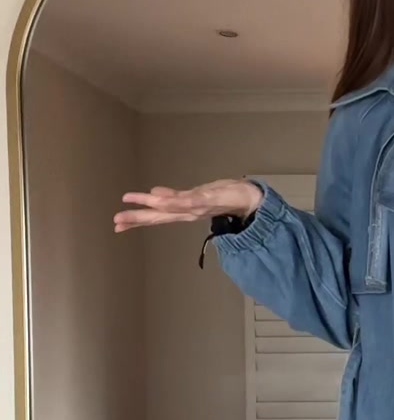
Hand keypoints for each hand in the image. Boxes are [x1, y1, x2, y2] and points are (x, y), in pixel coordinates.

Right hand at [113, 179, 262, 233]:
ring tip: (131, 205)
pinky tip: (158, 198)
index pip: (157, 216)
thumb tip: (153, 194)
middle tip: (116, 222)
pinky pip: (187, 199)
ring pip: (169, 208)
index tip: (118, 225)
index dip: (137, 220)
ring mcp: (197, 206)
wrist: (251, 199)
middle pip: (159, 216)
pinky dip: (172, 200)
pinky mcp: (207, 198)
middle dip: (137, 219)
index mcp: (184, 211)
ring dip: (150, 208)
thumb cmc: (224, 197)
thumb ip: (176, 197)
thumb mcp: (196, 195)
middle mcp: (188, 212)